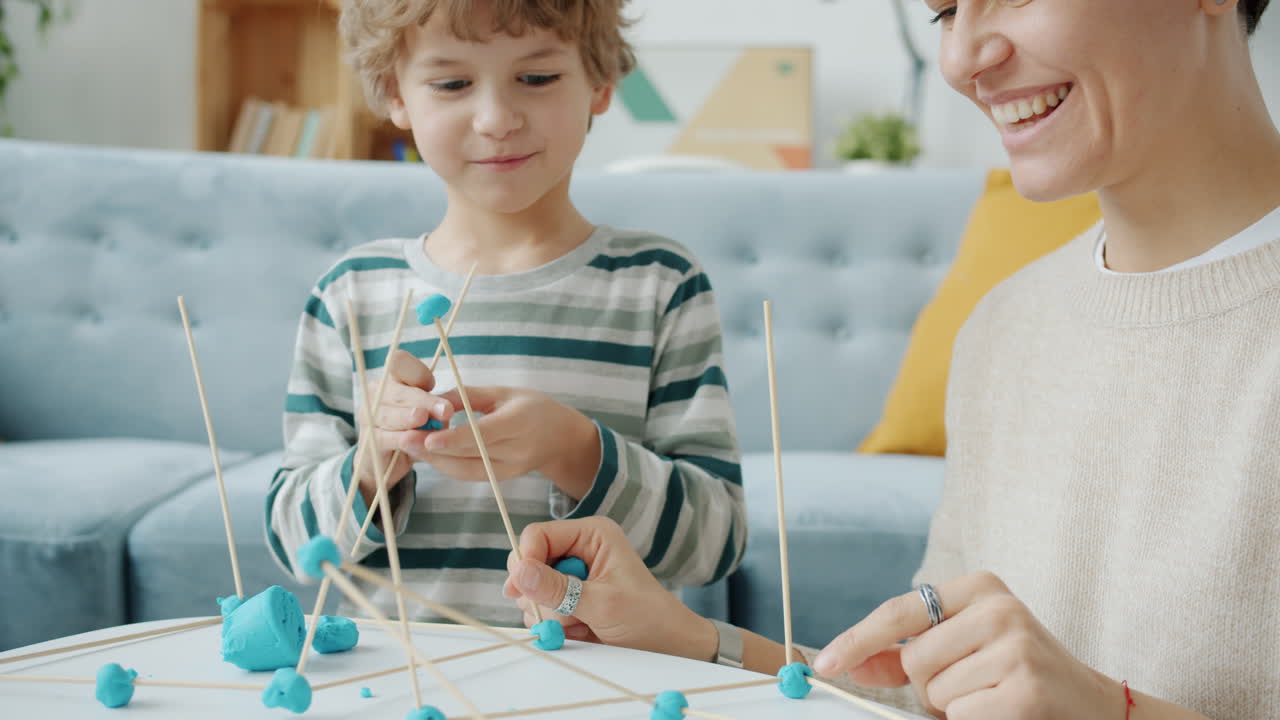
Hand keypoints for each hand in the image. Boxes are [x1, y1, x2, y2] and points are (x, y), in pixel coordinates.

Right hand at [358, 349, 454, 496]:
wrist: (391, 459)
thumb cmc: (414, 427)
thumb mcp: (429, 411)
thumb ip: (435, 405)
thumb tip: (445, 409)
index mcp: (392, 378)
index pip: (400, 362)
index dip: (417, 371)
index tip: (432, 384)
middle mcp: (376, 393)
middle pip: (398, 392)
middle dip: (423, 400)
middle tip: (445, 410)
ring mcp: (369, 417)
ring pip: (388, 414)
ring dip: (407, 416)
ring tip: (423, 418)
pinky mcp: (369, 441)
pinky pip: (384, 437)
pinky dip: (399, 438)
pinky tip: (411, 439)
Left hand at [424, 387, 600, 498]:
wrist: (561, 438)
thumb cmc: (532, 407)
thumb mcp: (504, 392)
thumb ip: (469, 395)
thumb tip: (434, 402)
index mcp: (521, 422)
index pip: (485, 434)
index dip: (455, 439)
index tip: (428, 438)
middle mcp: (518, 450)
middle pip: (472, 455)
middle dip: (435, 451)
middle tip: (405, 439)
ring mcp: (511, 469)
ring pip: (467, 470)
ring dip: (436, 461)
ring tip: (410, 447)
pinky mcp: (503, 479)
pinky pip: (470, 475)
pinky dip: (447, 466)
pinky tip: (428, 456)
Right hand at [502, 517, 717, 661]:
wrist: (666, 646)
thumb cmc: (646, 617)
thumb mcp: (602, 603)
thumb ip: (559, 589)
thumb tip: (519, 573)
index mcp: (591, 535)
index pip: (538, 535)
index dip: (526, 560)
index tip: (520, 590)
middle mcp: (578, 549)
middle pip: (530, 563)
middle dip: (541, 593)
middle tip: (566, 614)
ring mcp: (570, 575)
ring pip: (531, 590)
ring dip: (550, 613)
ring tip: (583, 623)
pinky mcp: (567, 598)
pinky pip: (539, 608)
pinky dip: (553, 624)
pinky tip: (580, 630)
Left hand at [814, 572, 1120, 718]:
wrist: (1093, 705)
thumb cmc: (1017, 675)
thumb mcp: (963, 649)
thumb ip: (904, 653)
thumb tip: (848, 662)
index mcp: (980, 587)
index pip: (899, 612)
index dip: (857, 640)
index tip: (824, 662)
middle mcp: (1000, 608)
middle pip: (915, 660)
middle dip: (929, 687)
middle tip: (971, 687)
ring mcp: (1016, 648)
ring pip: (936, 692)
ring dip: (953, 708)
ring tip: (993, 698)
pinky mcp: (1025, 689)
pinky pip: (960, 716)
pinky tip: (1007, 712)